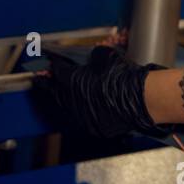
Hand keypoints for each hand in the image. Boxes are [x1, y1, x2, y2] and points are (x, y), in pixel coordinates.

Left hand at [33, 45, 166, 138]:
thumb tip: (92, 58)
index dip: (53, 66)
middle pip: (56, 92)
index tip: (49, 64)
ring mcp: (82, 116)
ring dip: (65, 98)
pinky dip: (82, 110)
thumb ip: (93, 57)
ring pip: (67, 107)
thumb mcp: (106, 56)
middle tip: (44, 80)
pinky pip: (83, 117)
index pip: (57, 72)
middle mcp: (73, 101)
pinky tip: (85, 105)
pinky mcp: (94, 127)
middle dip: (50, 86)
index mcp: (72, 81)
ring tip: (62, 92)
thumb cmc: (123, 77)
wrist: (139, 99)